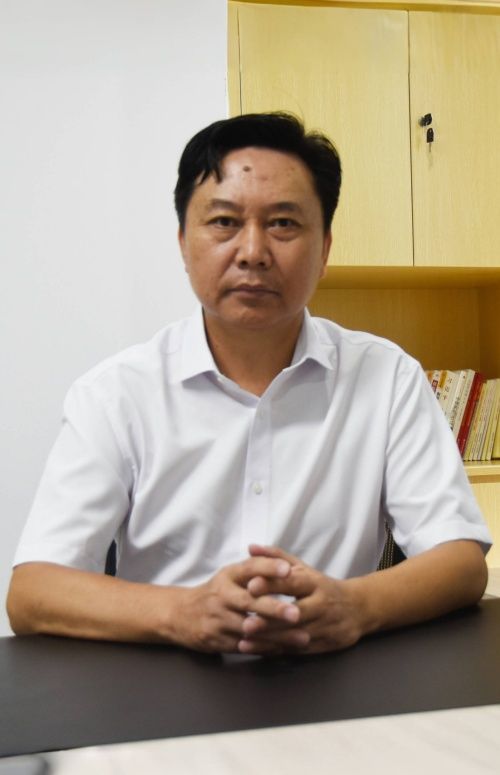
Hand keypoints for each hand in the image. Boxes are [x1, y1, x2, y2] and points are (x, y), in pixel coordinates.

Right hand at [167, 555, 306, 653]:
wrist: (180, 614)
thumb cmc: (216, 592)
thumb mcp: (231, 575)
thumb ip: (256, 568)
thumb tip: (286, 563)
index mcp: (228, 576)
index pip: (250, 568)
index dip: (268, 567)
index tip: (288, 570)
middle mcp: (222, 596)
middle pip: (249, 602)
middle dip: (274, 609)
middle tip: (296, 613)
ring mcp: (218, 620)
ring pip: (250, 629)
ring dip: (277, 635)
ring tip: (302, 638)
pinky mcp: (217, 641)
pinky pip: (245, 646)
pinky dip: (266, 648)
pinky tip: (285, 650)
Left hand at [239, 545, 364, 654]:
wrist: (358, 608)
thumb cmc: (321, 586)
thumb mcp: (302, 567)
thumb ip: (276, 557)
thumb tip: (251, 547)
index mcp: (314, 582)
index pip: (293, 582)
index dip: (272, 584)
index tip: (250, 586)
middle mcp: (321, 605)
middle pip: (295, 614)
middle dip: (271, 620)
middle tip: (246, 622)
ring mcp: (323, 627)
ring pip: (295, 635)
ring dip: (270, 639)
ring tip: (245, 638)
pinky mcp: (323, 645)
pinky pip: (296, 650)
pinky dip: (274, 650)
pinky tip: (254, 649)